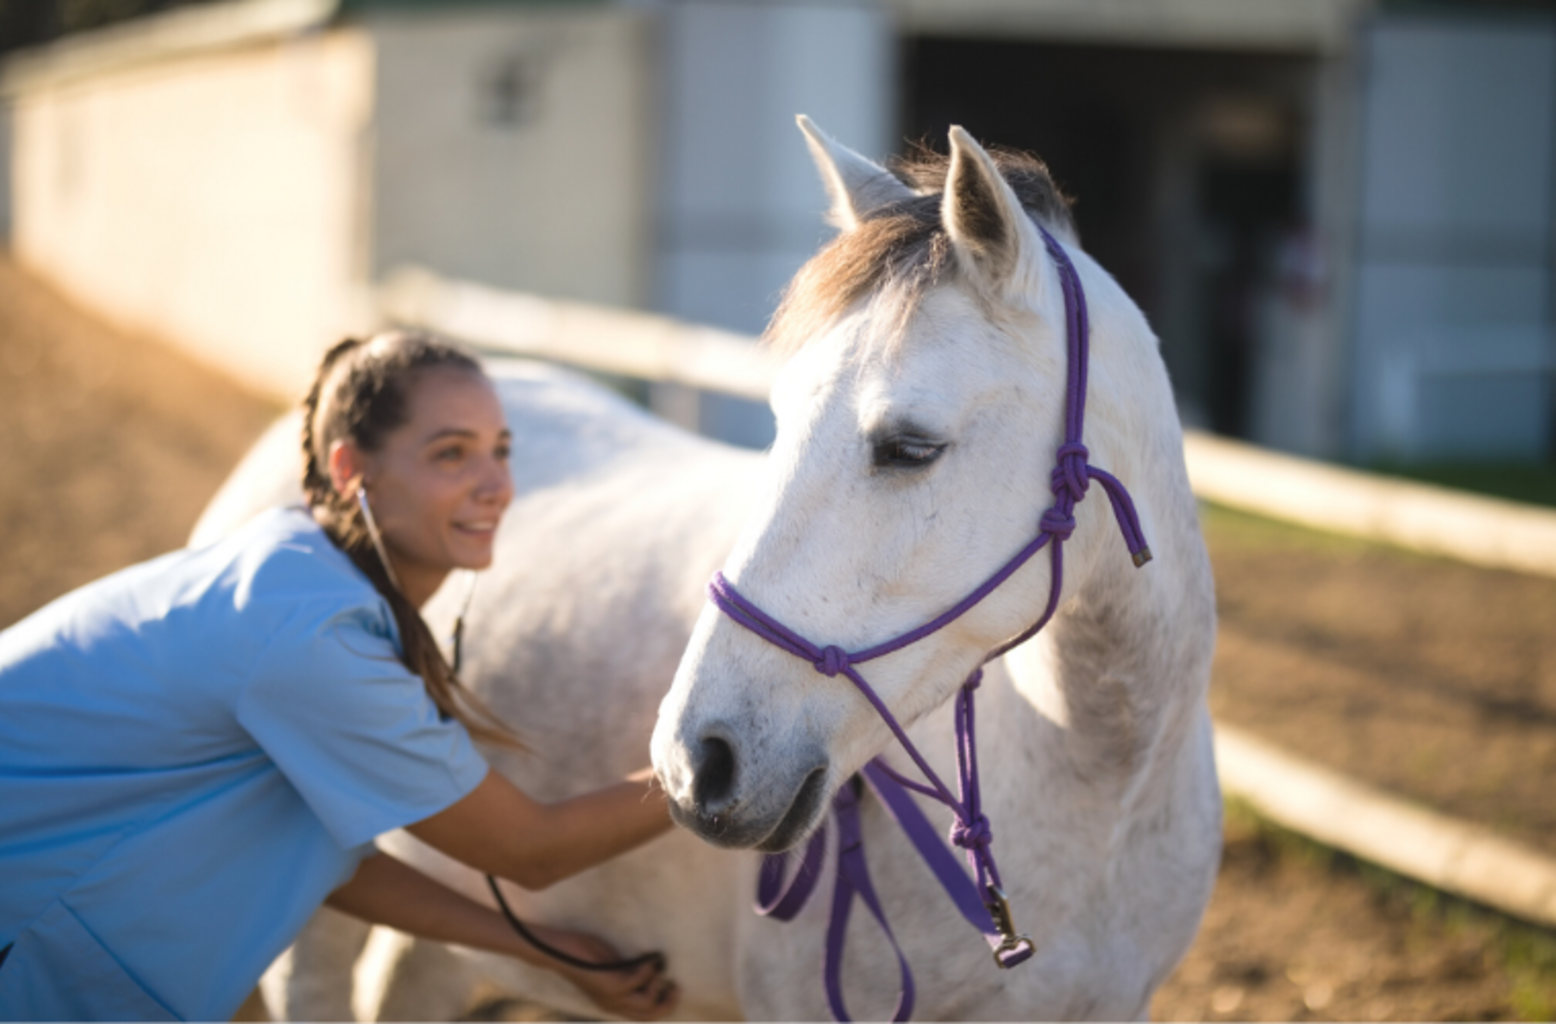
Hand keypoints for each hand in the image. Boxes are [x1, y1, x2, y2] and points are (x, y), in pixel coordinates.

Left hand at [524, 923, 679, 1021]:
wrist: (562, 951)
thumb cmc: (585, 955)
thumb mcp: (613, 968)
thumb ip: (630, 973)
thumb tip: (653, 968)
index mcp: (614, 1003)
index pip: (645, 1016)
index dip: (665, 1006)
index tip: (673, 988)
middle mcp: (614, 1005)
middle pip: (650, 1016)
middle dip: (668, 1003)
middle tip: (676, 986)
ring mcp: (612, 997)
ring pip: (647, 1004)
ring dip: (657, 986)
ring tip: (655, 970)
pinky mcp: (610, 985)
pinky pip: (638, 981)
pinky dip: (647, 970)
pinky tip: (646, 960)